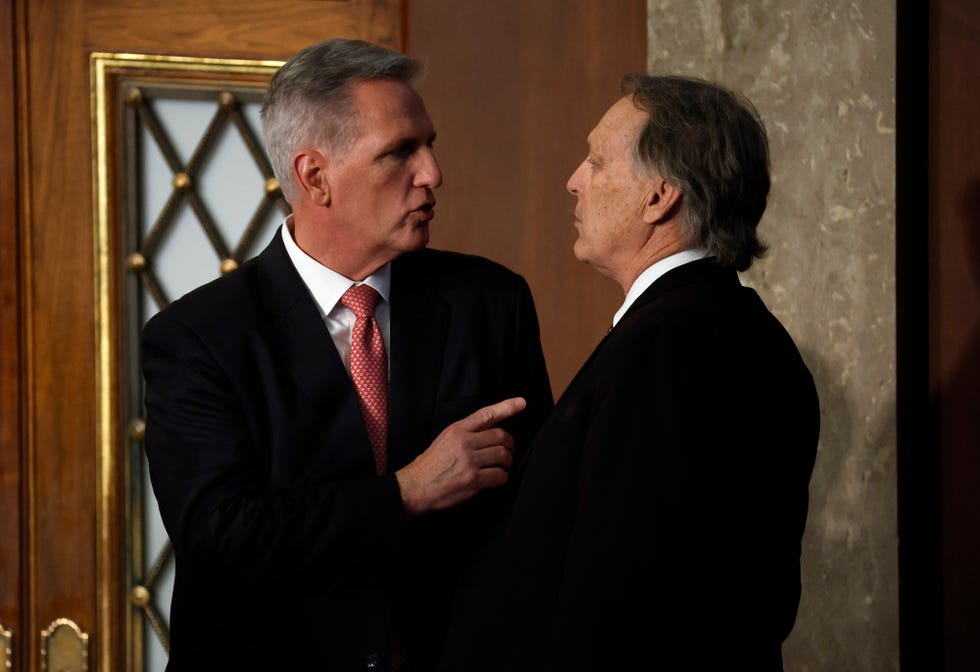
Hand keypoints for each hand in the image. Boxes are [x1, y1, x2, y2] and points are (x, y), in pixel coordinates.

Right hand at [395, 397, 526, 516]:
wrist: (415, 487)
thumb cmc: (430, 465)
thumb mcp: (444, 440)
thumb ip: (465, 434)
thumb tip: (489, 435)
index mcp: (457, 430)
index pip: (487, 414)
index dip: (507, 407)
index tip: (521, 403)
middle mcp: (464, 442)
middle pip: (501, 437)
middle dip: (510, 445)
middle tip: (509, 452)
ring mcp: (469, 461)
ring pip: (503, 456)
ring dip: (507, 463)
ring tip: (502, 467)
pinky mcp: (473, 479)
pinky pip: (499, 475)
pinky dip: (502, 478)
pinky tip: (496, 479)